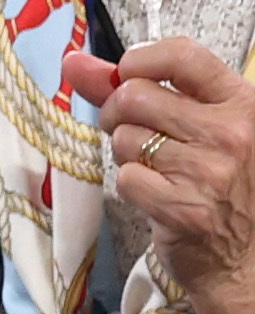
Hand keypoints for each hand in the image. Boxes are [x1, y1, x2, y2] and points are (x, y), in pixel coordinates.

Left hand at [67, 40, 254, 313]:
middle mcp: (230, 132)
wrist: (249, 258)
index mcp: (243, 104)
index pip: (183, 56)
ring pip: (125, 138)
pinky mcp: (181, 207)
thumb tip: (76, 63)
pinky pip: (124, 178)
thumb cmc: (227, 186)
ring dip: (127, 153)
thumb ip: (145, 89)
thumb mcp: (207, 127)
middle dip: (118, 111)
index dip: (139, 59)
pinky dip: (131, 186)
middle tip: (134, 131)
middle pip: (135, 96)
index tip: (126, 72)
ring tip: (158, 168)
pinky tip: (157, 195)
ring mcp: (207, 171)